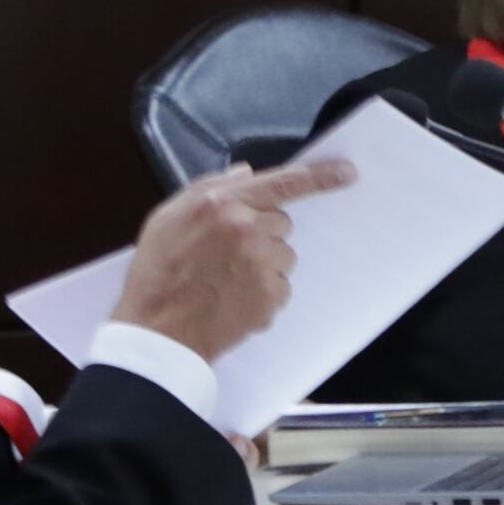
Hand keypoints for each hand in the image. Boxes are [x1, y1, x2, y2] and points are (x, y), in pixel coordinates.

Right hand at [114, 156, 352, 358]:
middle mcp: (246, 229)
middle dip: (261, 234)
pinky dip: (263, 292)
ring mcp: (261, 264)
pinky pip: (281, 286)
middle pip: (281, 223)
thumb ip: (207, 189)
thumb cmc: (156, 274)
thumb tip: (246, 174)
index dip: (319, 176)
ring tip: (225, 279)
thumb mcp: (167, 218)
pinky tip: (232, 298)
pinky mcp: (270, 295)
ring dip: (263, 265)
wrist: (156, 332)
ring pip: (284, 255)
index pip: (281, 183)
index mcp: (220, 204)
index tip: (347, 172)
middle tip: (226, 254)